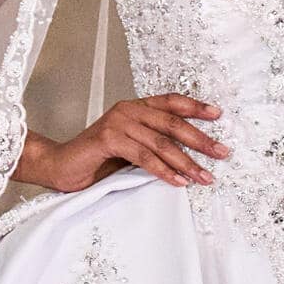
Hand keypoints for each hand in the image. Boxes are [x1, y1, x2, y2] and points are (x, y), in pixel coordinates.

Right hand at [22, 95, 230, 192]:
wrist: (61, 166)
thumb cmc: (97, 160)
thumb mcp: (131, 149)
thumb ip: (153, 145)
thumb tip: (190, 156)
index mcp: (135, 108)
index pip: (171, 102)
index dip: (196, 107)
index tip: (219, 115)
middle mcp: (128, 110)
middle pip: (172, 122)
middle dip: (200, 139)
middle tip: (221, 152)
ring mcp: (118, 122)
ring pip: (161, 142)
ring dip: (186, 162)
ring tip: (204, 176)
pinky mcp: (108, 139)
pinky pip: (143, 156)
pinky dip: (163, 171)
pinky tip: (178, 181)